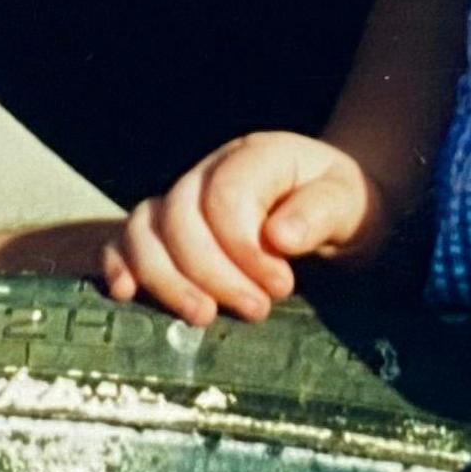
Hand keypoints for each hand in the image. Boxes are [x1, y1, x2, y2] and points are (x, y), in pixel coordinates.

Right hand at [100, 131, 394, 326]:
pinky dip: (120, 265)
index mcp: (256, 154)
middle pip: (180, 216)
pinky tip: (126, 294)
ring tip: (202, 316)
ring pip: (145, 227)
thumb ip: (320, 212)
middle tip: (255, 311)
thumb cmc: (343, 204)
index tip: (281, 286)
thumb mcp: (350, 203)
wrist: (333, 208)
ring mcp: (184, 196)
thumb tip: (279, 236)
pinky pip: (128, 238)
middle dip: (211, 273)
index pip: (226, 197)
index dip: (244, 249)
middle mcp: (210, 169)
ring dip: (166, 278)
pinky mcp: (168, 228)